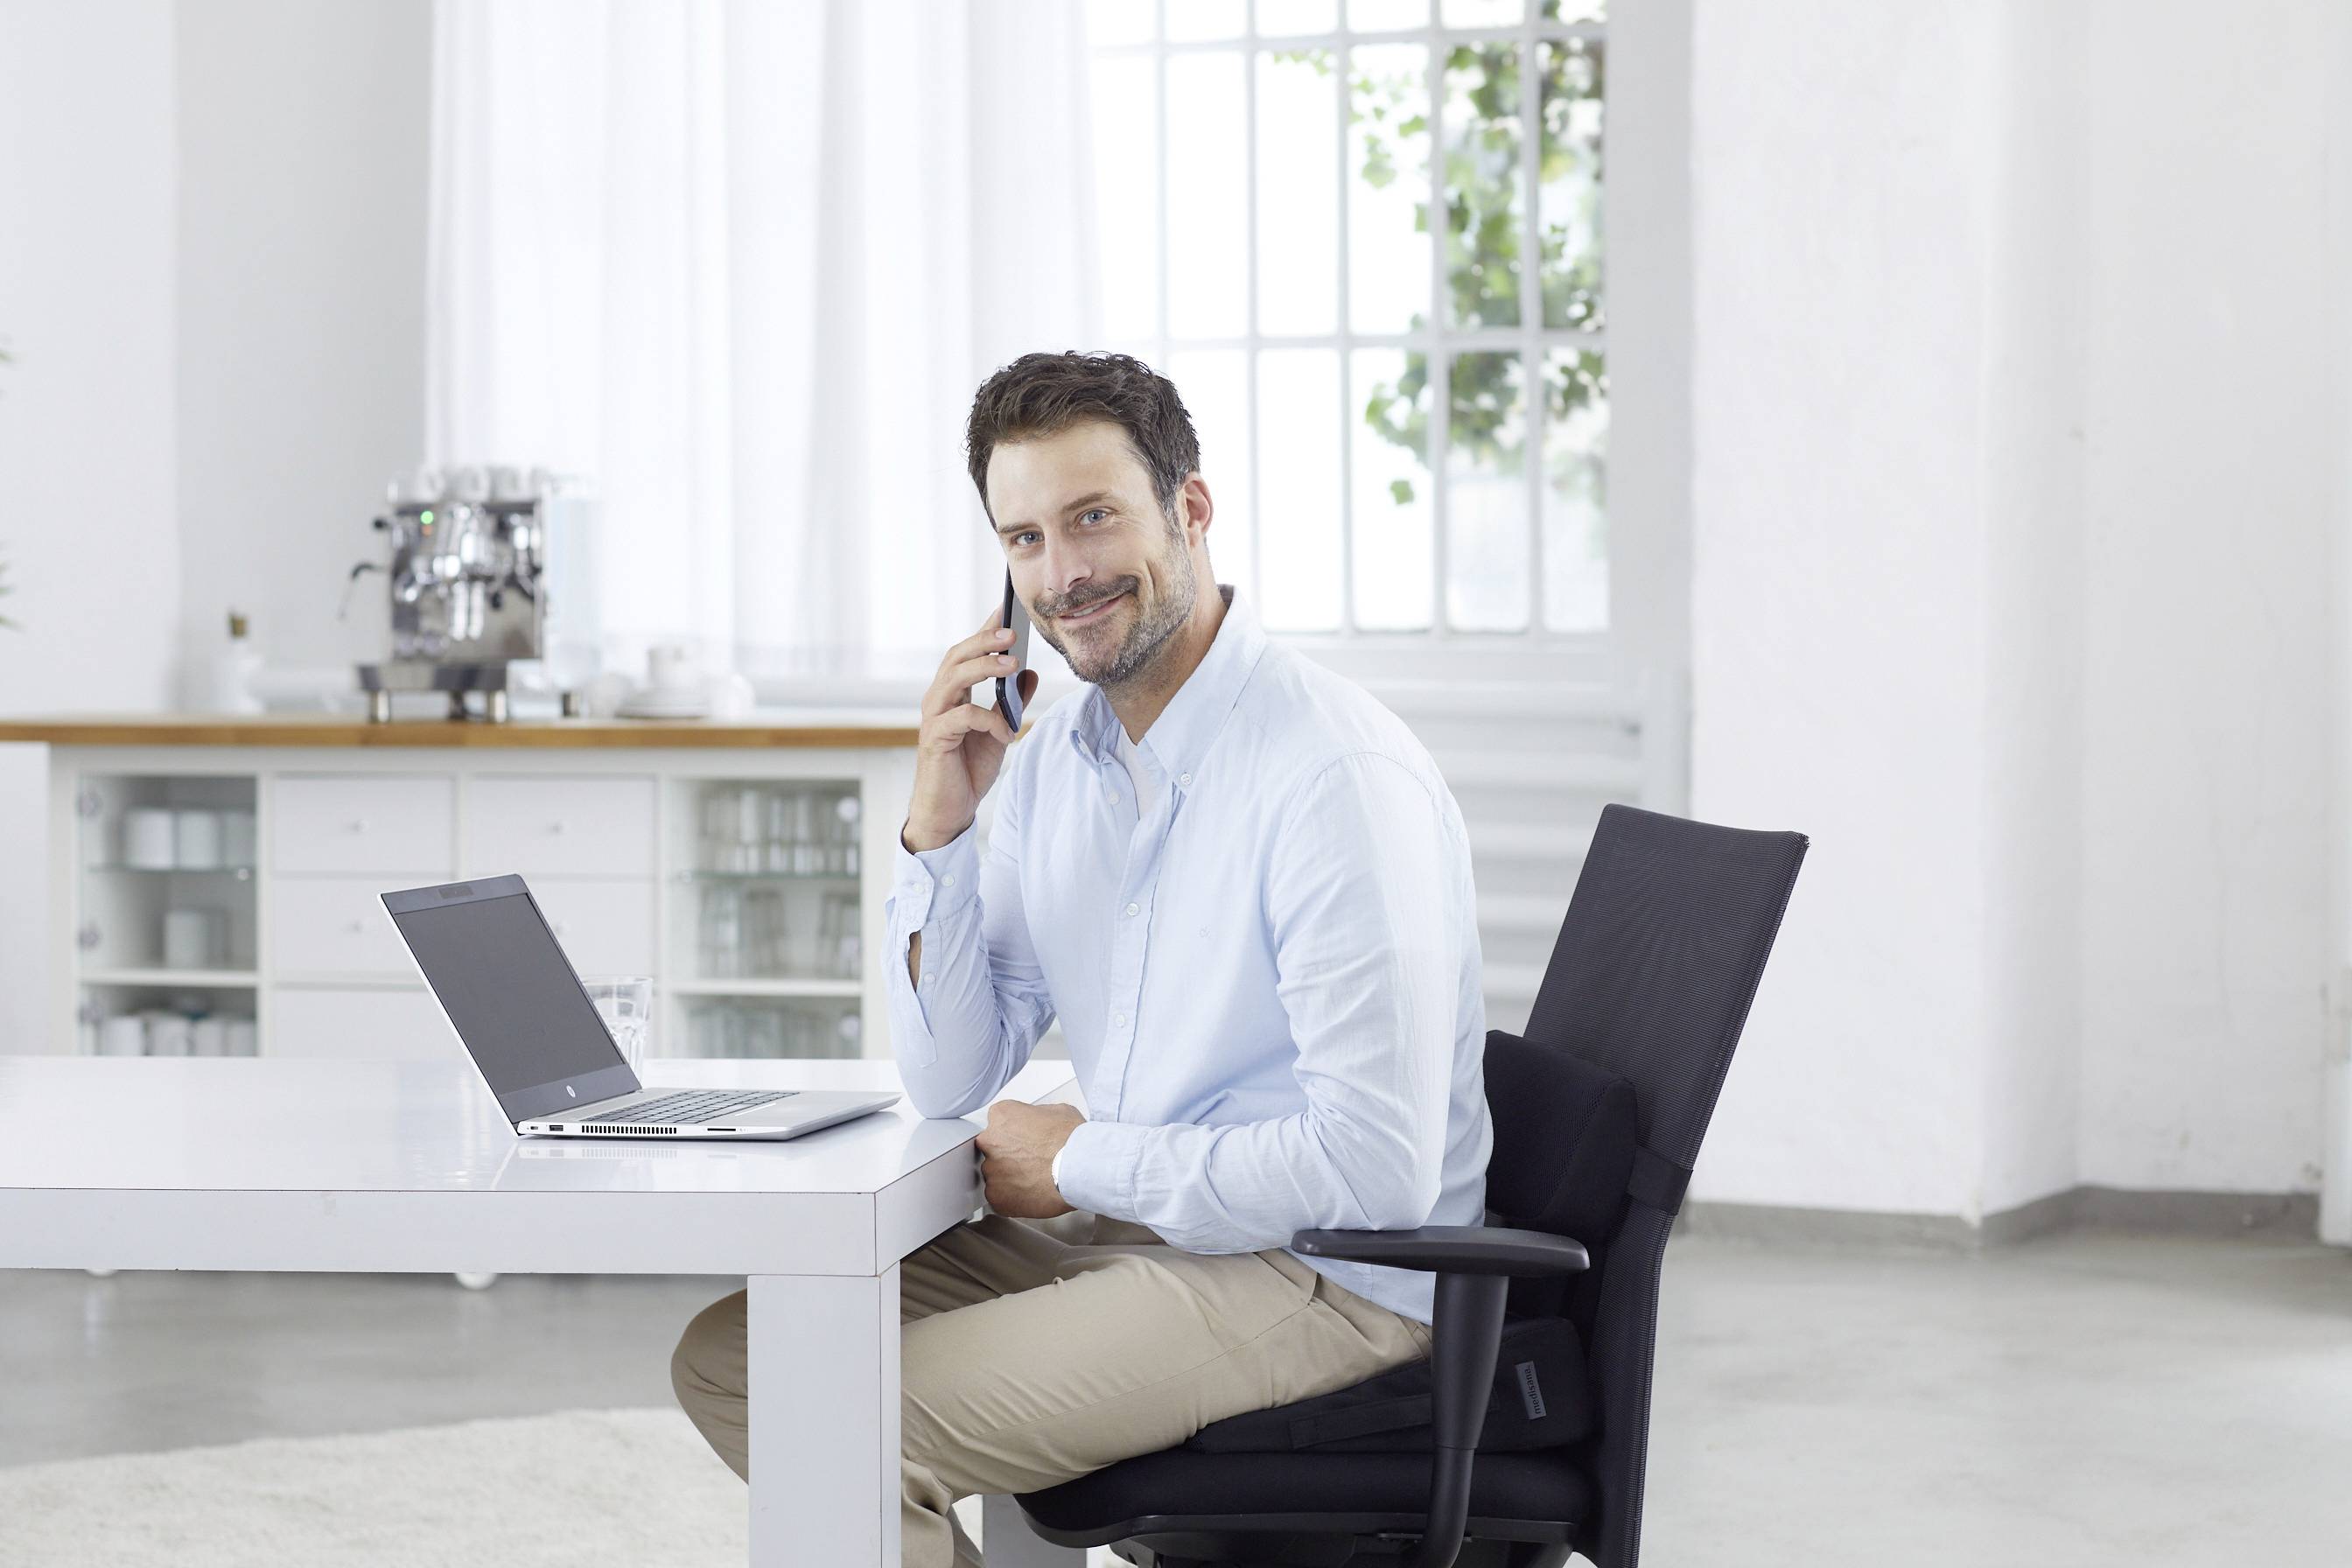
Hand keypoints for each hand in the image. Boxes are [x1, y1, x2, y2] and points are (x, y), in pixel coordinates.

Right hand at [903, 607, 1040, 851]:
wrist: (949, 809)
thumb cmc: (968, 769)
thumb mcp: (999, 731)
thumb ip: (1011, 703)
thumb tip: (1030, 674)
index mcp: (952, 694)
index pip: (966, 653)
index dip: (984, 630)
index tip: (1005, 609)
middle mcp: (938, 699)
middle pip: (956, 657)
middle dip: (984, 641)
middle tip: (1012, 633)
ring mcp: (934, 718)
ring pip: (953, 678)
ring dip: (984, 667)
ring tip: (1013, 665)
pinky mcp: (935, 739)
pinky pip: (963, 717)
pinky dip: (990, 720)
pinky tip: (1006, 733)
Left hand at [975, 1100, 1083, 1217]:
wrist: (1078, 1169)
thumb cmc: (1071, 1141)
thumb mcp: (1058, 1111)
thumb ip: (1037, 1116)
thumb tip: (1039, 1124)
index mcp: (1002, 1116)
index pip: (998, 1123)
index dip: (1013, 1133)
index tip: (1023, 1141)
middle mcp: (990, 1141)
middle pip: (992, 1149)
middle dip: (1008, 1156)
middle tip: (1030, 1161)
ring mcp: (991, 1170)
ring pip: (995, 1175)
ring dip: (1010, 1178)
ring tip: (1034, 1180)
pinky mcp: (996, 1196)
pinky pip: (999, 1198)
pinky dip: (1012, 1198)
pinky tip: (1031, 1194)